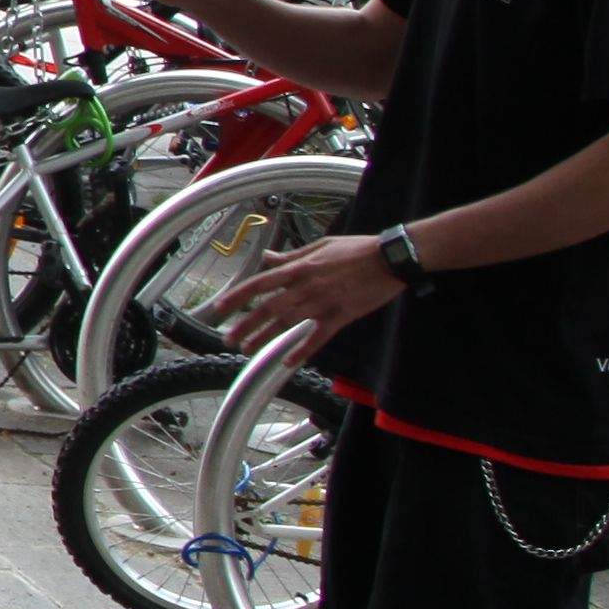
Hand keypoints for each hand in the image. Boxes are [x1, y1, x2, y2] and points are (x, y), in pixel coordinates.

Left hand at [212, 229, 403, 351]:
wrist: (390, 259)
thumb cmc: (355, 249)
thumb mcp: (320, 246)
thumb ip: (291, 256)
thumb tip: (267, 257)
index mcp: (299, 268)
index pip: (259, 284)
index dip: (237, 297)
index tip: (219, 308)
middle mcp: (306, 287)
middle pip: (268, 309)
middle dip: (245, 325)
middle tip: (227, 339)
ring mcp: (323, 303)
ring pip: (287, 324)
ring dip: (264, 338)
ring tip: (246, 350)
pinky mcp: (341, 317)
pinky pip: (317, 338)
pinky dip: (302, 351)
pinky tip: (288, 362)